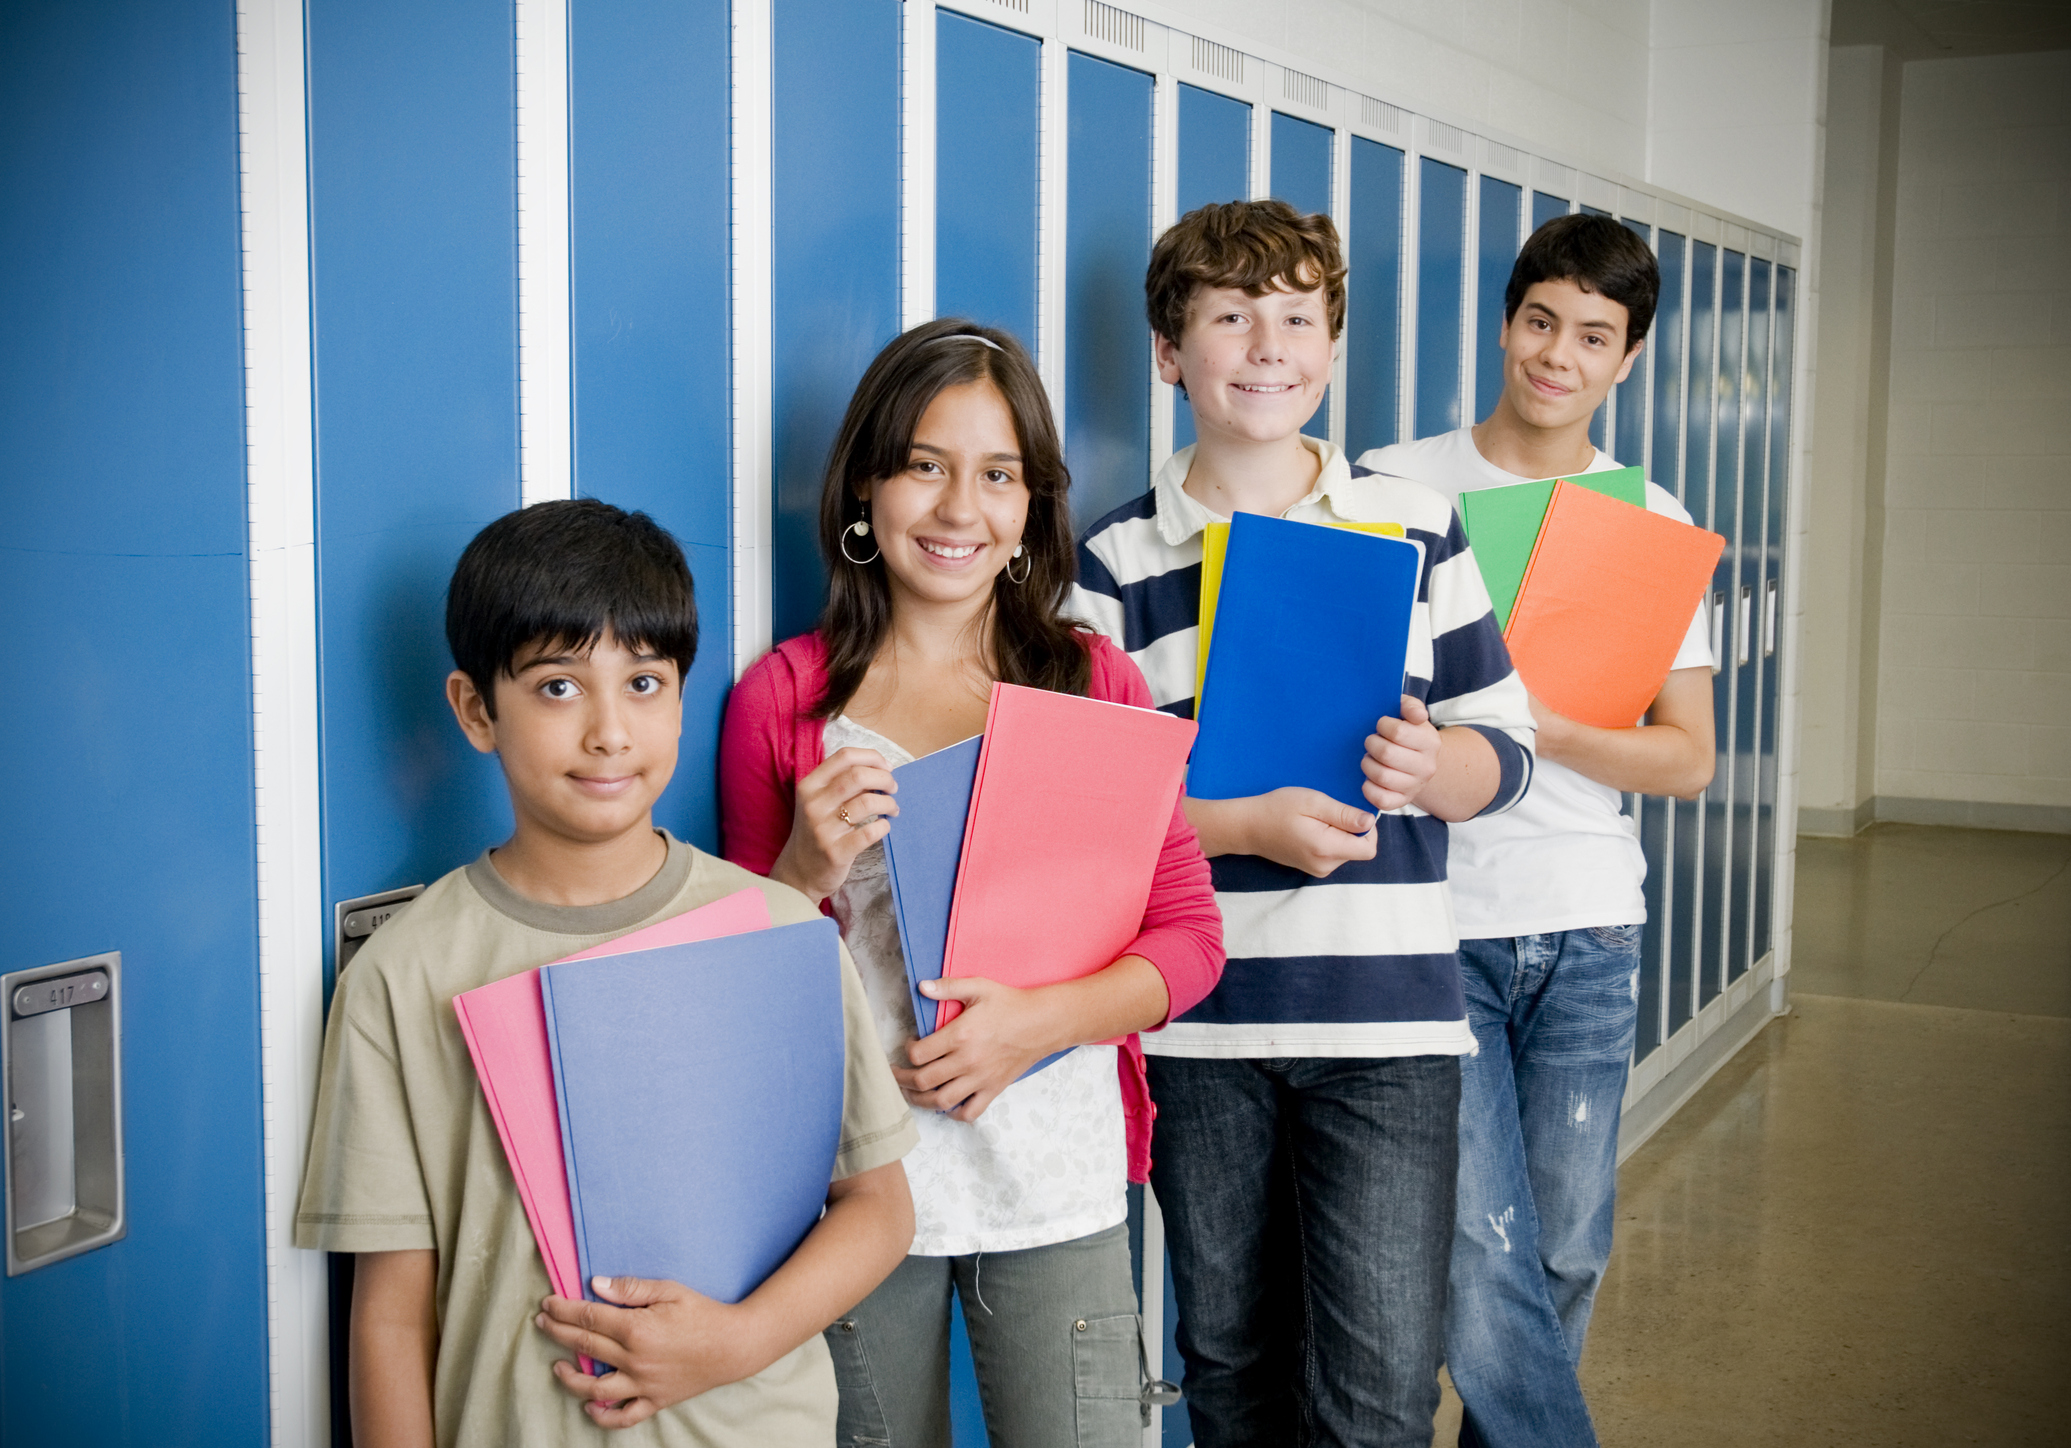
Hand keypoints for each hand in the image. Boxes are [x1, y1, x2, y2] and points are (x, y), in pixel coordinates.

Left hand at [537, 1277, 756, 1428]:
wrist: (735, 1345)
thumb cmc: (704, 1313)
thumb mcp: (670, 1290)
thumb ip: (631, 1288)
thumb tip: (596, 1285)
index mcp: (637, 1328)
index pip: (589, 1318)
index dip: (564, 1310)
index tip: (548, 1304)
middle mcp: (635, 1359)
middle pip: (585, 1346)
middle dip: (558, 1332)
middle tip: (542, 1322)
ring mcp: (643, 1384)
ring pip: (595, 1387)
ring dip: (569, 1378)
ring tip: (556, 1366)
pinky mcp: (655, 1400)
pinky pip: (624, 1416)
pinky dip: (603, 1416)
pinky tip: (590, 1406)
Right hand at [769, 747, 896, 901]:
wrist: (798, 873)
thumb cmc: (816, 832)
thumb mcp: (818, 802)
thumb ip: (842, 784)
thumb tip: (881, 770)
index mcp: (809, 785)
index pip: (844, 756)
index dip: (872, 757)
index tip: (887, 767)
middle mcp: (813, 804)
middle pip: (858, 776)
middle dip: (884, 779)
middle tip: (893, 788)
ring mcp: (823, 829)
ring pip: (867, 802)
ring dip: (888, 803)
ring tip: (892, 809)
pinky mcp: (836, 852)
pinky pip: (870, 832)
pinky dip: (884, 826)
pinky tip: (884, 827)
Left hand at [897, 976, 1063, 1121]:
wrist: (1043, 1023)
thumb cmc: (1010, 1004)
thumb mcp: (979, 987)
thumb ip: (949, 986)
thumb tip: (922, 987)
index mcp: (960, 1035)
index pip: (919, 1054)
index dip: (907, 1050)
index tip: (910, 1044)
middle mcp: (968, 1061)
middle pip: (923, 1081)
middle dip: (903, 1079)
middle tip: (896, 1073)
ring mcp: (980, 1078)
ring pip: (941, 1101)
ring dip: (920, 1100)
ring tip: (911, 1093)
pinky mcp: (993, 1089)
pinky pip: (969, 1112)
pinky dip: (954, 1113)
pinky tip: (946, 1105)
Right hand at [1218, 787, 1376, 876]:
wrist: (1248, 827)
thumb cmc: (1277, 809)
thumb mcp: (1313, 802)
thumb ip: (1344, 814)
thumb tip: (1370, 822)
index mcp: (1327, 848)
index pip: (1369, 848)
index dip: (1368, 829)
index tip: (1349, 812)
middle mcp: (1325, 865)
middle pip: (1359, 850)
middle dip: (1352, 830)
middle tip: (1327, 813)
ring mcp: (1318, 870)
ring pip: (1347, 851)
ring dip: (1340, 834)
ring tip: (1315, 819)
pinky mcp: (1313, 868)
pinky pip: (1334, 854)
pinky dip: (1330, 840)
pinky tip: (1311, 828)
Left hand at [1362, 695, 1442, 811]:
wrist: (1418, 761)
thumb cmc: (1407, 732)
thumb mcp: (1410, 713)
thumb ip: (1411, 706)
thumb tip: (1418, 715)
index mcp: (1430, 742)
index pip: (1398, 732)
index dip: (1382, 726)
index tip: (1381, 726)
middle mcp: (1427, 766)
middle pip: (1387, 754)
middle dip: (1372, 744)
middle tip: (1371, 742)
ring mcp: (1415, 786)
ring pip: (1382, 776)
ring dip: (1368, 764)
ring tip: (1370, 758)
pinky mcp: (1403, 801)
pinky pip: (1381, 799)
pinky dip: (1369, 788)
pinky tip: (1369, 778)